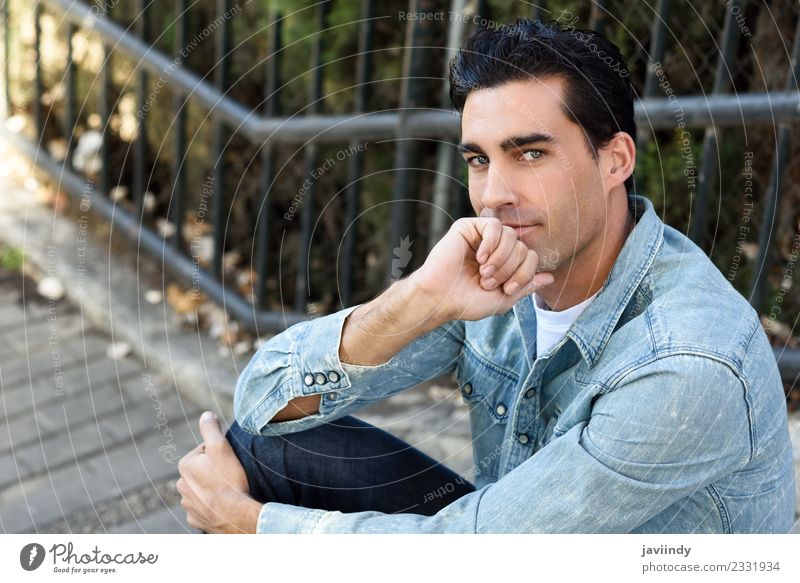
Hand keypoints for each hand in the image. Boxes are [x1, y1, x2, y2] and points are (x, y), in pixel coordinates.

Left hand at [176, 411, 260, 532]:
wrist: (234, 515)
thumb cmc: (228, 480)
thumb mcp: (221, 447)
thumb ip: (211, 428)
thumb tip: (205, 414)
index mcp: (186, 464)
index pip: (205, 451)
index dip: (220, 454)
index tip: (229, 463)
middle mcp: (182, 484)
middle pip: (203, 470)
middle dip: (215, 471)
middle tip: (230, 476)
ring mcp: (188, 503)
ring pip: (203, 489)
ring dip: (213, 488)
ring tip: (228, 491)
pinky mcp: (195, 518)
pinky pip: (204, 508)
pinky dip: (212, 506)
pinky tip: (223, 505)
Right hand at [409, 217, 553, 321]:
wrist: (440, 298)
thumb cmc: (467, 302)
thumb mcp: (504, 299)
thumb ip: (526, 287)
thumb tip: (551, 277)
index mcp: (504, 264)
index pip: (530, 257)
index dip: (524, 273)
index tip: (507, 289)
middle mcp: (495, 248)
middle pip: (522, 247)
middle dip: (509, 268)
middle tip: (489, 281)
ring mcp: (482, 237)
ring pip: (511, 235)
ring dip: (500, 258)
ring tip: (484, 271)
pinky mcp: (468, 227)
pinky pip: (494, 225)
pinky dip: (491, 243)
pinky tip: (479, 257)